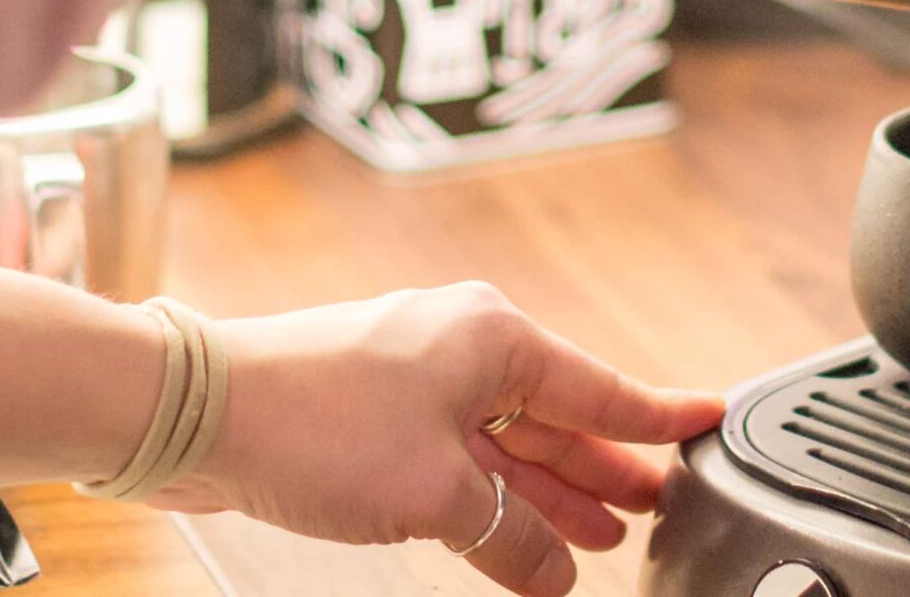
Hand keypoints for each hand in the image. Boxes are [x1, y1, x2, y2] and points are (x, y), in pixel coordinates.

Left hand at [144, 282, 722, 596]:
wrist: (198, 409)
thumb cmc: (317, 425)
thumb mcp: (437, 496)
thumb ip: (512, 538)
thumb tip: (560, 576)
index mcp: (494, 337)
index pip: (601, 386)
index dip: (658, 416)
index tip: (712, 419)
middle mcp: (462, 344)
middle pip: (557, 414)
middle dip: (605, 466)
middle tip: (657, 506)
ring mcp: (417, 376)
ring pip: (507, 440)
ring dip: (549, 492)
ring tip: (600, 538)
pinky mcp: (375, 411)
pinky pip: (460, 455)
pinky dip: (494, 495)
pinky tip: (517, 536)